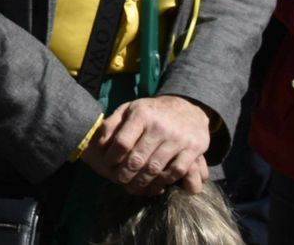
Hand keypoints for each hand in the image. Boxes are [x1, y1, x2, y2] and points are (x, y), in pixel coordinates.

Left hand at [89, 95, 211, 195]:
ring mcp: (178, 138)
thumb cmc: (152, 112)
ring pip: (155, 168)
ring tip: (133, 187)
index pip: (122, 142)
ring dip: (142, 182)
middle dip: (125, 174)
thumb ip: (113, 124)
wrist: (188, 106)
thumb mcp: (129, 109)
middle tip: (119, 180)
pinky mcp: (194, 148)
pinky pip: (176, 171)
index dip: (112, 157)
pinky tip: (155, 185)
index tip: (108, 164)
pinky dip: (163, 182)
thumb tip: (99, 143)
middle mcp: (160, 126)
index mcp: (141, 114)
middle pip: (137, 159)